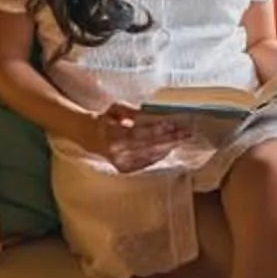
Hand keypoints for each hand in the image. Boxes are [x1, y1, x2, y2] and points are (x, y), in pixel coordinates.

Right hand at [72, 103, 188, 173]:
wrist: (90, 137)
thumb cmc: (105, 119)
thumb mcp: (115, 108)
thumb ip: (130, 111)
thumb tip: (147, 114)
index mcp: (113, 134)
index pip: (140, 132)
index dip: (158, 129)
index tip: (174, 124)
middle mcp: (117, 151)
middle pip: (148, 145)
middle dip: (169, 139)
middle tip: (186, 133)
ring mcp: (121, 162)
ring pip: (149, 156)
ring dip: (168, 147)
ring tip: (182, 140)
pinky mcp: (124, 168)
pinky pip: (145, 164)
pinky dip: (158, 156)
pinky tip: (169, 149)